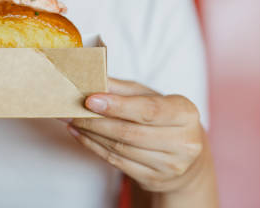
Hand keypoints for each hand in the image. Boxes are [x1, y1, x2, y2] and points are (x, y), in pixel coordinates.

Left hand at [62, 78, 204, 193]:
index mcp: (186, 113)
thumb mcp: (150, 96)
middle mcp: (184, 142)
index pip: (149, 110)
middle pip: (130, 132)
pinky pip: (117, 162)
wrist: (185, 156)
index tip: (90, 100)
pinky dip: (94, 147)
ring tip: (73, 120)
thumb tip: (95, 78)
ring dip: (91, 134)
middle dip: (96, 121)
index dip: (118, 106)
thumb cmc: (164, 118)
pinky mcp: (154, 180)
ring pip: (120, 149)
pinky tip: (80, 135)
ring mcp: (170, 165)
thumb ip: (123, 88)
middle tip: (73, 110)